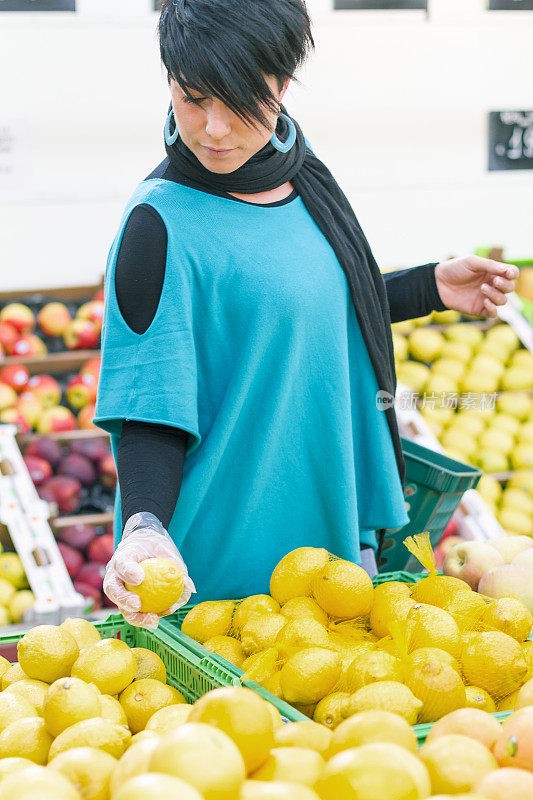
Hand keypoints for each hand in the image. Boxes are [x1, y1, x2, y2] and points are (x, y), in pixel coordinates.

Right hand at [103, 511, 195, 628]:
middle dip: (124, 600)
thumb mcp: (166, 549)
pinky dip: (149, 616)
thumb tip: (188, 586)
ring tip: (153, 620)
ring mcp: (119, 590)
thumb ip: (176, 566)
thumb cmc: (155, 547)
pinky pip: (137, 612)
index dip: (128, 572)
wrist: (147, 549)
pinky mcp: (128, 602)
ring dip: (137, 617)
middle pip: (113, 590)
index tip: (139, 578)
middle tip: (137, 605)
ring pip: (122, 607)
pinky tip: (164, 614)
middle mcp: (115, 576)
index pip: (121, 563)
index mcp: (122, 558)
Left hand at [434, 256, 518, 317]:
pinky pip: (493, 313)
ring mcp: (485, 298)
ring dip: (496, 295)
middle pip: (510, 288)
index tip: (509, 273)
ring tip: (482, 288)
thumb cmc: (454, 269)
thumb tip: (508, 271)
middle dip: (506, 285)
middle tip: (494, 281)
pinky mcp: (478, 309)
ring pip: (503, 301)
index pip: (511, 274)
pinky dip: (493, 308)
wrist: (438, 283)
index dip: (514, 274)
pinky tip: (485, 302)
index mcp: (492, 272)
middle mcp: (491, 285)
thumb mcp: (472, 262)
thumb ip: (490, 265)